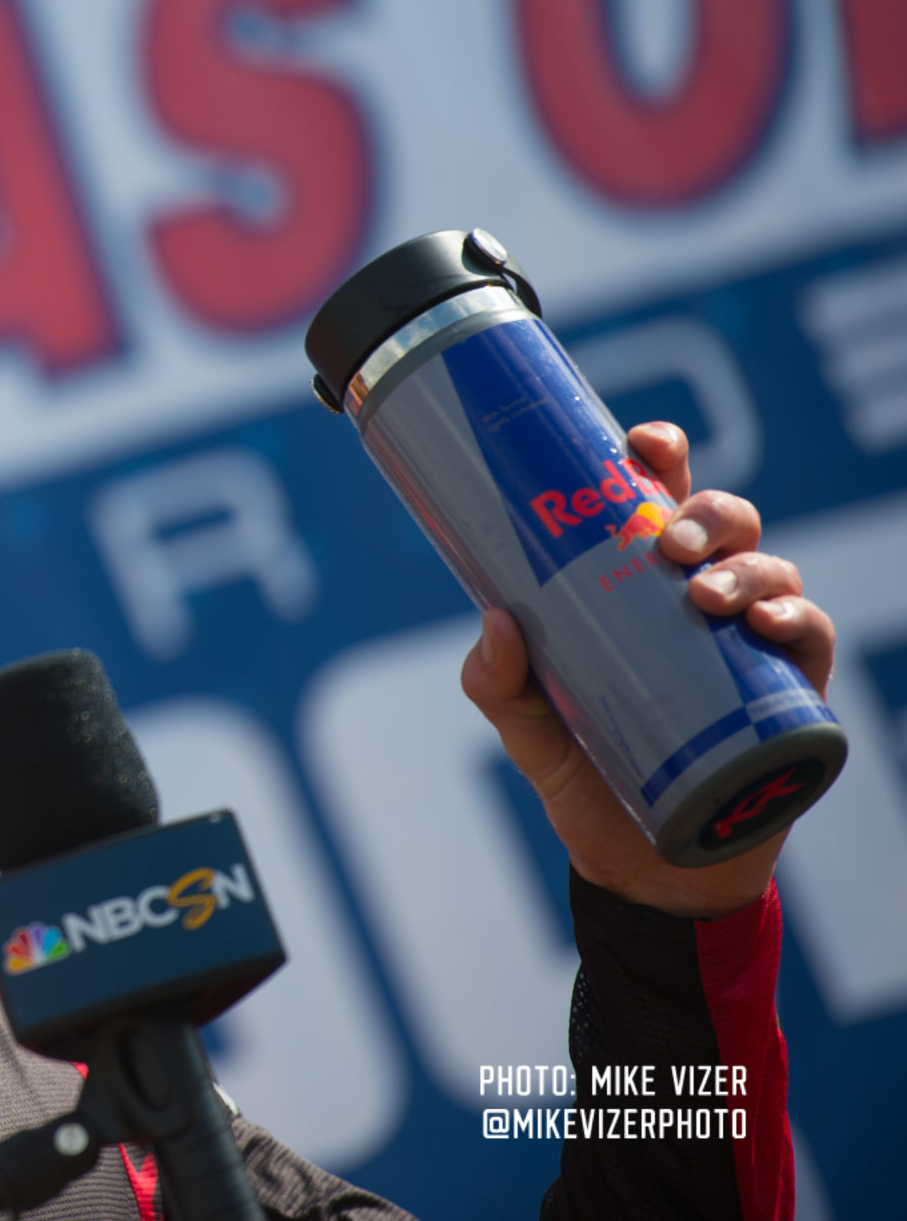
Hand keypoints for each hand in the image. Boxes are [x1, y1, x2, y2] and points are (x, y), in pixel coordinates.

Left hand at [458, 422, 835, 918]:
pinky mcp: (791, 697)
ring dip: (747, 568)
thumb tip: (497, 621)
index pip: (657, 500)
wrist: (641, 868)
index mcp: (637, 586)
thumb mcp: (525, 725)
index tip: (642, 443)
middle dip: (707, 513)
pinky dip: (800, 622)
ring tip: (704, 594)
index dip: (660, 457)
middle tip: (669, 542)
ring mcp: (749, 645)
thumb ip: (497, 680)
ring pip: (771, 571)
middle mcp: (700, 601)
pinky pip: (813, 640)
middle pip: (723, 523)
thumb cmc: (585, 773)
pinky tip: (772, 627)